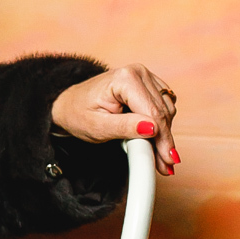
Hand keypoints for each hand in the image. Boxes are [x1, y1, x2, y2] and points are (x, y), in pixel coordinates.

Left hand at [50, 65, 178, 176]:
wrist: (70, 105)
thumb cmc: (79, 115)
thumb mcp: (97, 127)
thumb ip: (125, 127)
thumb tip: (153, 128)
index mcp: (125, 78)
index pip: (153, 112)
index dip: (163, 139)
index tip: (168, 161)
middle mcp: (138, 72)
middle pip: (163, 111)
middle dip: (165, 141)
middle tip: (165, 166)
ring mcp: (146, 76)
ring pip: (168, 110)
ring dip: (164, 134)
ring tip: (157, 156)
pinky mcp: (149, 85)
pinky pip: (165, 106)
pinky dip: (162, 124)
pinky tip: (153, 139)